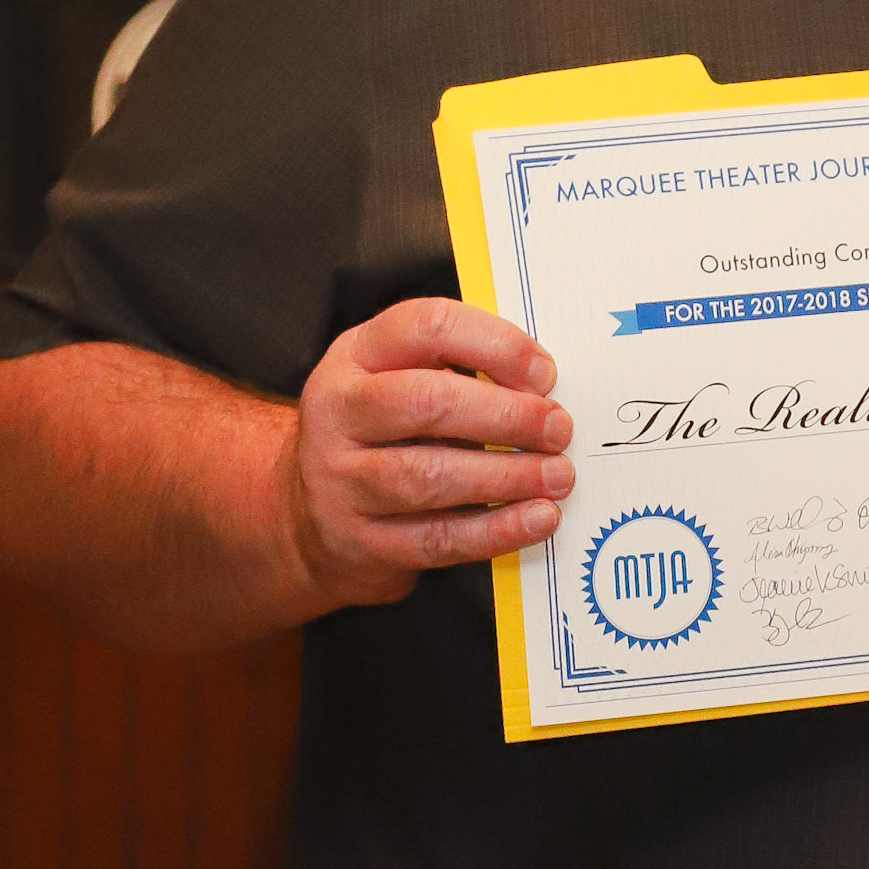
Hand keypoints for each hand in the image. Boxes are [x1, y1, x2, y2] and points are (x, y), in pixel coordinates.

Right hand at [284, 301, 573, 604]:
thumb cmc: (384, 433)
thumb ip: (463, 370)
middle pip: (427, 403)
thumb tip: (545, 387)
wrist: (311, 514)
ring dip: (506, 475)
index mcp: (356, 354)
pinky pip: (436, 538)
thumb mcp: (403, 378)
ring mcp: (339, 480)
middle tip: (558, 428)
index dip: (495, 345)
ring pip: (428, 476)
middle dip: (506, 416)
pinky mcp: (358, 540)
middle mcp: (338, 412)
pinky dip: (496, 530)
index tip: (545, 374)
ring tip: (557, 475)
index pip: (427, 327)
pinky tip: (538, 518)